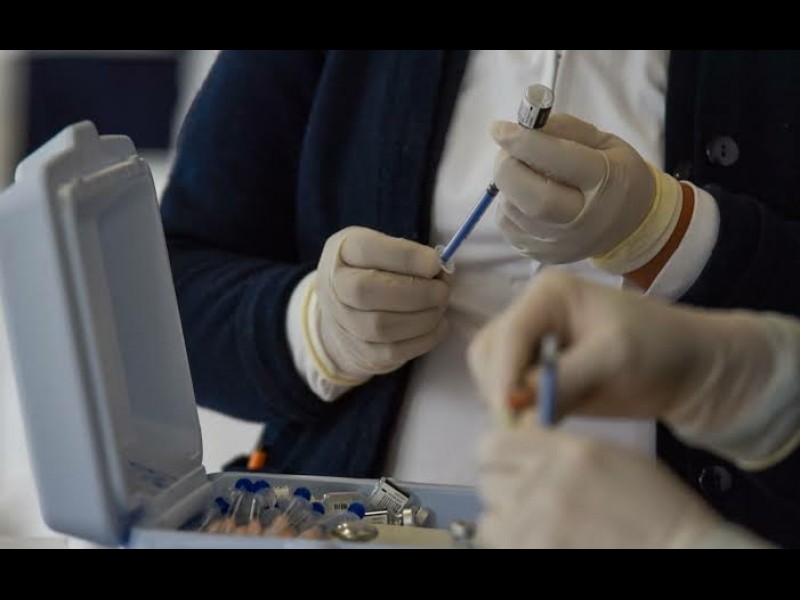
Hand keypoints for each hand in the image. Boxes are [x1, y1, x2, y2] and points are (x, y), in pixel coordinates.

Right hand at [312, 226, 449, 381]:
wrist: (346, 314)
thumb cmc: (373, 272)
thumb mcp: (383, 249)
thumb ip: (408, 253)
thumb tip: (441, 267)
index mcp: (341, 253)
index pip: (367, 250)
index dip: (405, 257)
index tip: (436, 262)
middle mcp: (334, 288)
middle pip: (367, 291)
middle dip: (416, 291)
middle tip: (442, 289)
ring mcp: (344, 324)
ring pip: (382, 326)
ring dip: (423, 316)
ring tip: (440, 306)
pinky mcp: (362, 352)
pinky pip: (393, 351)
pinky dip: (424, 338)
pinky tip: (438, 324)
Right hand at [466, 270, 777, 447]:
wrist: (689, 369)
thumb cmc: (659, 349)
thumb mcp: (613, 358)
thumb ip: (563, 379)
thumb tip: (515, 406)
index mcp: (547, 294)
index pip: (509, 334)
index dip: (504, 376)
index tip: (510, 418)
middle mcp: (531, 313)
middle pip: (490, 352)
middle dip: (501, 388)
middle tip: (524, 426)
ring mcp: (532, 342)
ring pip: (492, 373)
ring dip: (506, 400)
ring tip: (538, 423)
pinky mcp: (537, 370)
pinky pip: (510, 390)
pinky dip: (518, 409)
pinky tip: (542, 421)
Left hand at [477, 428, 723, 548]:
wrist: (683, 552)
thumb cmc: (654, 505)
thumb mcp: (610, 456)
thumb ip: (558, 449)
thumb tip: (517, 447)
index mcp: (565, 450)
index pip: (492, 445)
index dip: (497, 457)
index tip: (507, 466)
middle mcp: (544, 483)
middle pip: (486, 481)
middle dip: (502, 490)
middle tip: (527, 501)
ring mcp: (538, 524)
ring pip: (489, 520)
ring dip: (506, 523)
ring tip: (536, 528)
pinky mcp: (538, 552)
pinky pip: (503, 546)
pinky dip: (516, 545)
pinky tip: (543, 543)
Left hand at [491, 114, 682, 272]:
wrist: (632, 226)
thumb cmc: (618, 176)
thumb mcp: (605, 142)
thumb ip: (566, 130)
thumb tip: (523, 125)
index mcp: (604, 181)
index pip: (559, 159)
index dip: (524, 142)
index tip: (499, 128)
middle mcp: (582, 218)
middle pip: (532, 197)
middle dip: (508, 169)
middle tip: (506, 153)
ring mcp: (561, 242)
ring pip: (515, 212)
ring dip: (507, 186)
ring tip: (520, 173)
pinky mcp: (544, 254)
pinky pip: (509, 227)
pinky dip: (508, 206)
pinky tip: (523, 197)